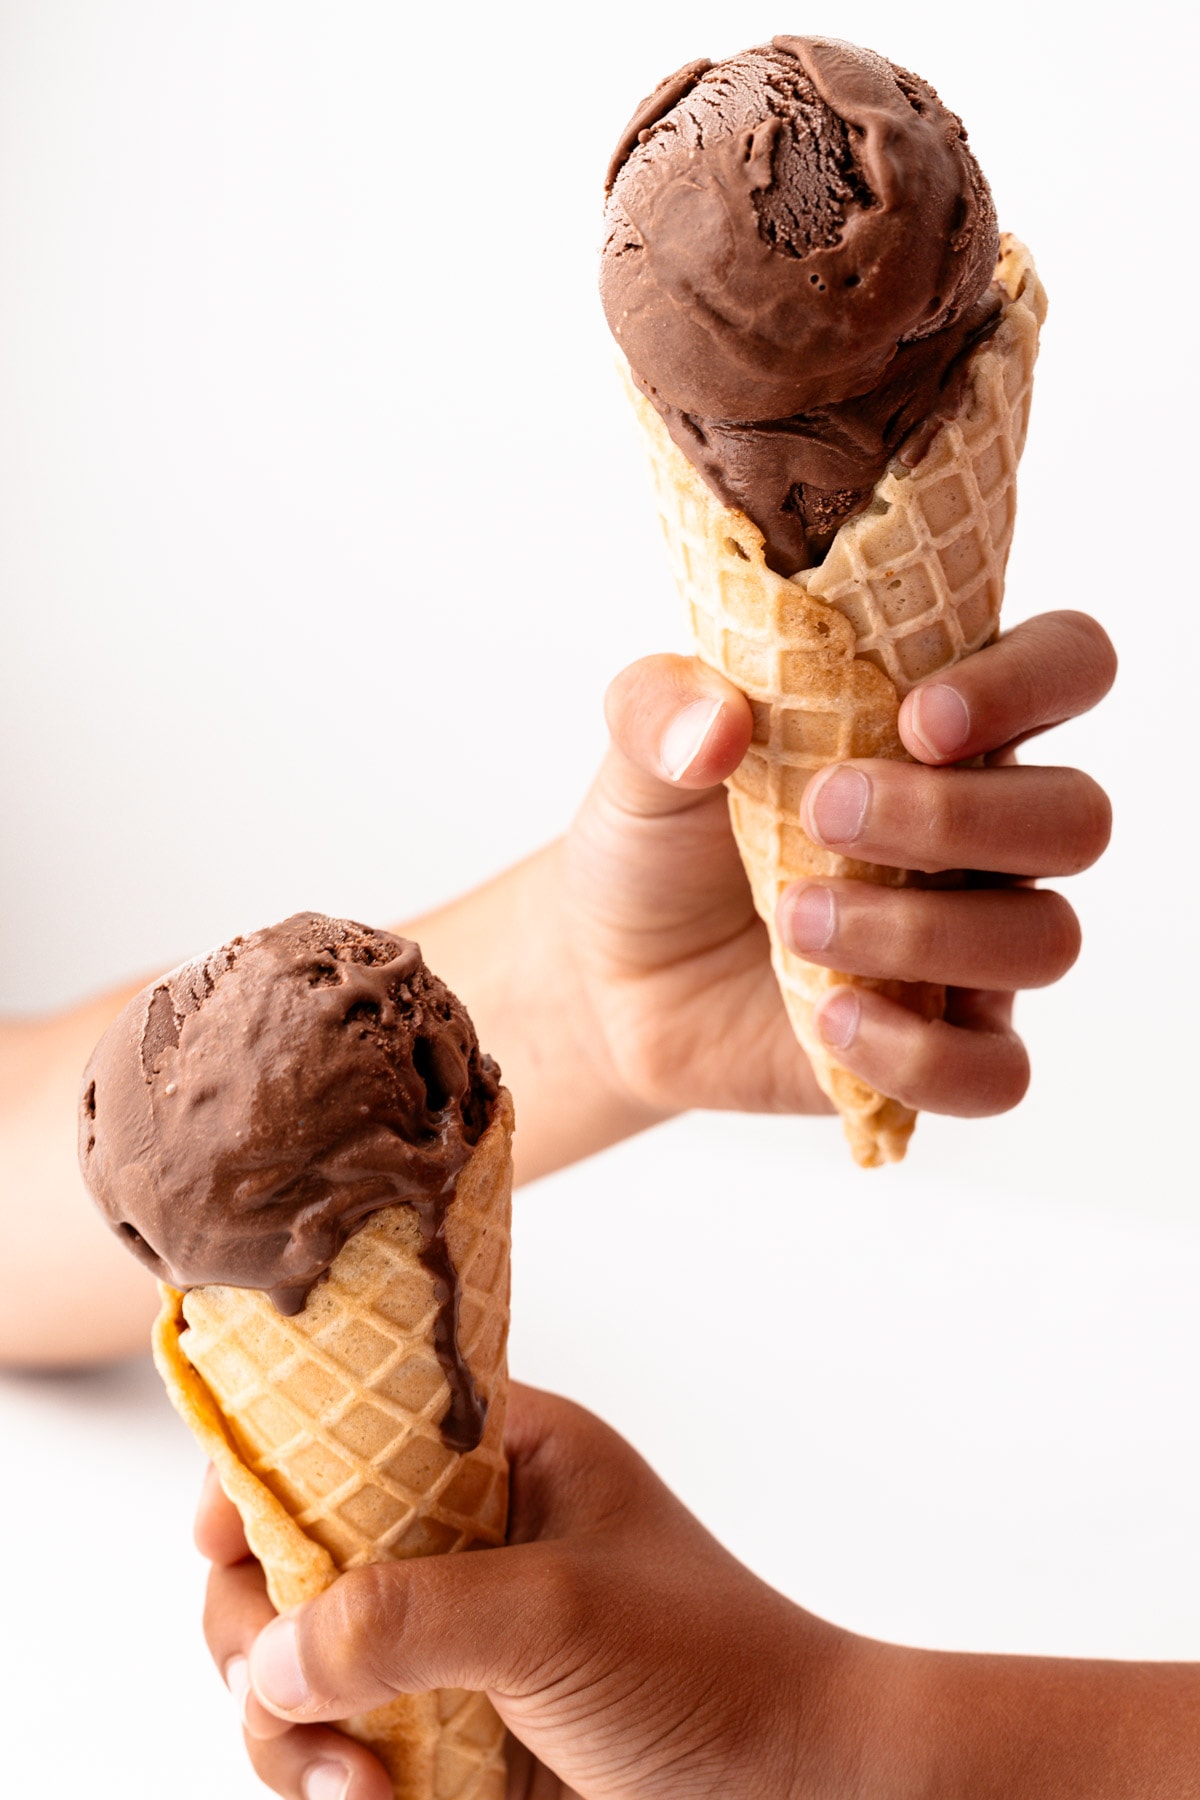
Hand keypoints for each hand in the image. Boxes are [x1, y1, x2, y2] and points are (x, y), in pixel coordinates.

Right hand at [196, 1383, 858, 1799]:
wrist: (800, 1790)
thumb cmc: (709, 1668)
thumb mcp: (556, 1617)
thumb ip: (408, 1617)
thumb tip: (268, 1660)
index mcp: (499, 1453)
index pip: (343, 1424)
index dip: (263, 1469)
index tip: (222, 1536)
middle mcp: (461, 1530)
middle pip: (291, 1550)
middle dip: (260, 1628)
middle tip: (270, 1693)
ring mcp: (447, 1629)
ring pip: (298, 1656)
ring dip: (285, 1724)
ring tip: (349, 1787)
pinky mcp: (445, 1722)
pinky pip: (335, 1734)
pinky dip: (323, 1772)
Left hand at [569, 610, 1114, 1121]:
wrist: (611, 970)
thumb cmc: (658, 840)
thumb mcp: (638, 753)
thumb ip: (660, 708)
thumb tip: (716, 726)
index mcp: (941, 728)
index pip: (1065, 666)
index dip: (1030, 680)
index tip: (919, 718)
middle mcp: (981, 833)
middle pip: (1078, 815)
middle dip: (960, 816)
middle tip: (824, 813)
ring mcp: (972, 944)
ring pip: (1045, 939)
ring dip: (922, 931)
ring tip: (793, 918)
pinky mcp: (941, 1044)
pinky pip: (997, 1072)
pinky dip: (921, 1052)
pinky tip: (829, 1017)